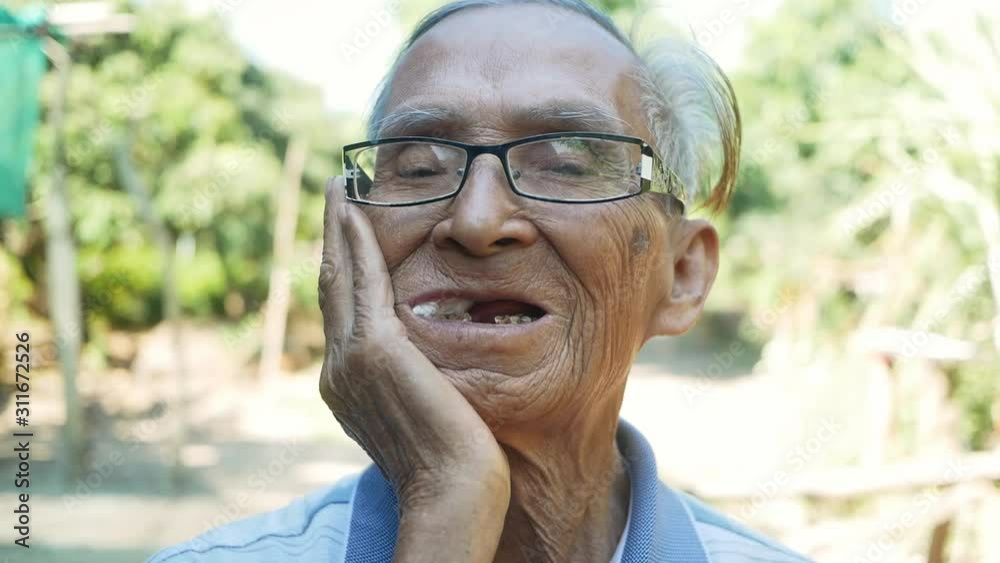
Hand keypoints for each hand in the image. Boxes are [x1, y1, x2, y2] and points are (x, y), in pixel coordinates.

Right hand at [318, 177, 508, 561]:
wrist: (454, 495)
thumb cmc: (456, 465)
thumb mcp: (429, 415)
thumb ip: (419, 385)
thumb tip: (432, 370)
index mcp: (350, 385)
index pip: (344, 314)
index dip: (344, 271)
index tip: (349, 236)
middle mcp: (339, 370)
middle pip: (331, 287)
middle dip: (333, 239)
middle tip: (336, 196)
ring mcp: (351, 359)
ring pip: (339, 275)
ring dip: (339, 228)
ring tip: (341, 190)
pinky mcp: (374, 350)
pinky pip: (362, 279)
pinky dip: (355, 241)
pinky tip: (357, 210)